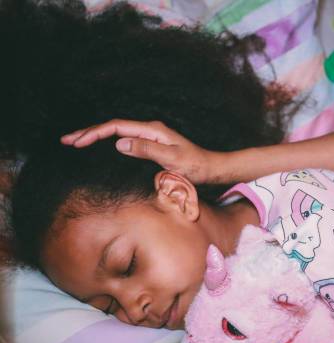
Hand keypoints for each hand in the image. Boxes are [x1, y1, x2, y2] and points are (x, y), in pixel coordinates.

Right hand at [61, 119, 221, 184]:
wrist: (212, 169)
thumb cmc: (196, 166)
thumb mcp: (172, 159)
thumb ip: (146, 150)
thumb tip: (120, 142)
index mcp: (152, 130)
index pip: (116, 126)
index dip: (94, 133)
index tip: (76, 142)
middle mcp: (150, 130)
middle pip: (113, 127)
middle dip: (88, 132)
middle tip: (66, 141)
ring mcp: (151, 137)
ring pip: (117, 133)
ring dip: (95, 136)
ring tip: (75, 142)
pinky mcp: (152, 145)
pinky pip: (124, 140)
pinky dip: (107, 142)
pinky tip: (99, 148)